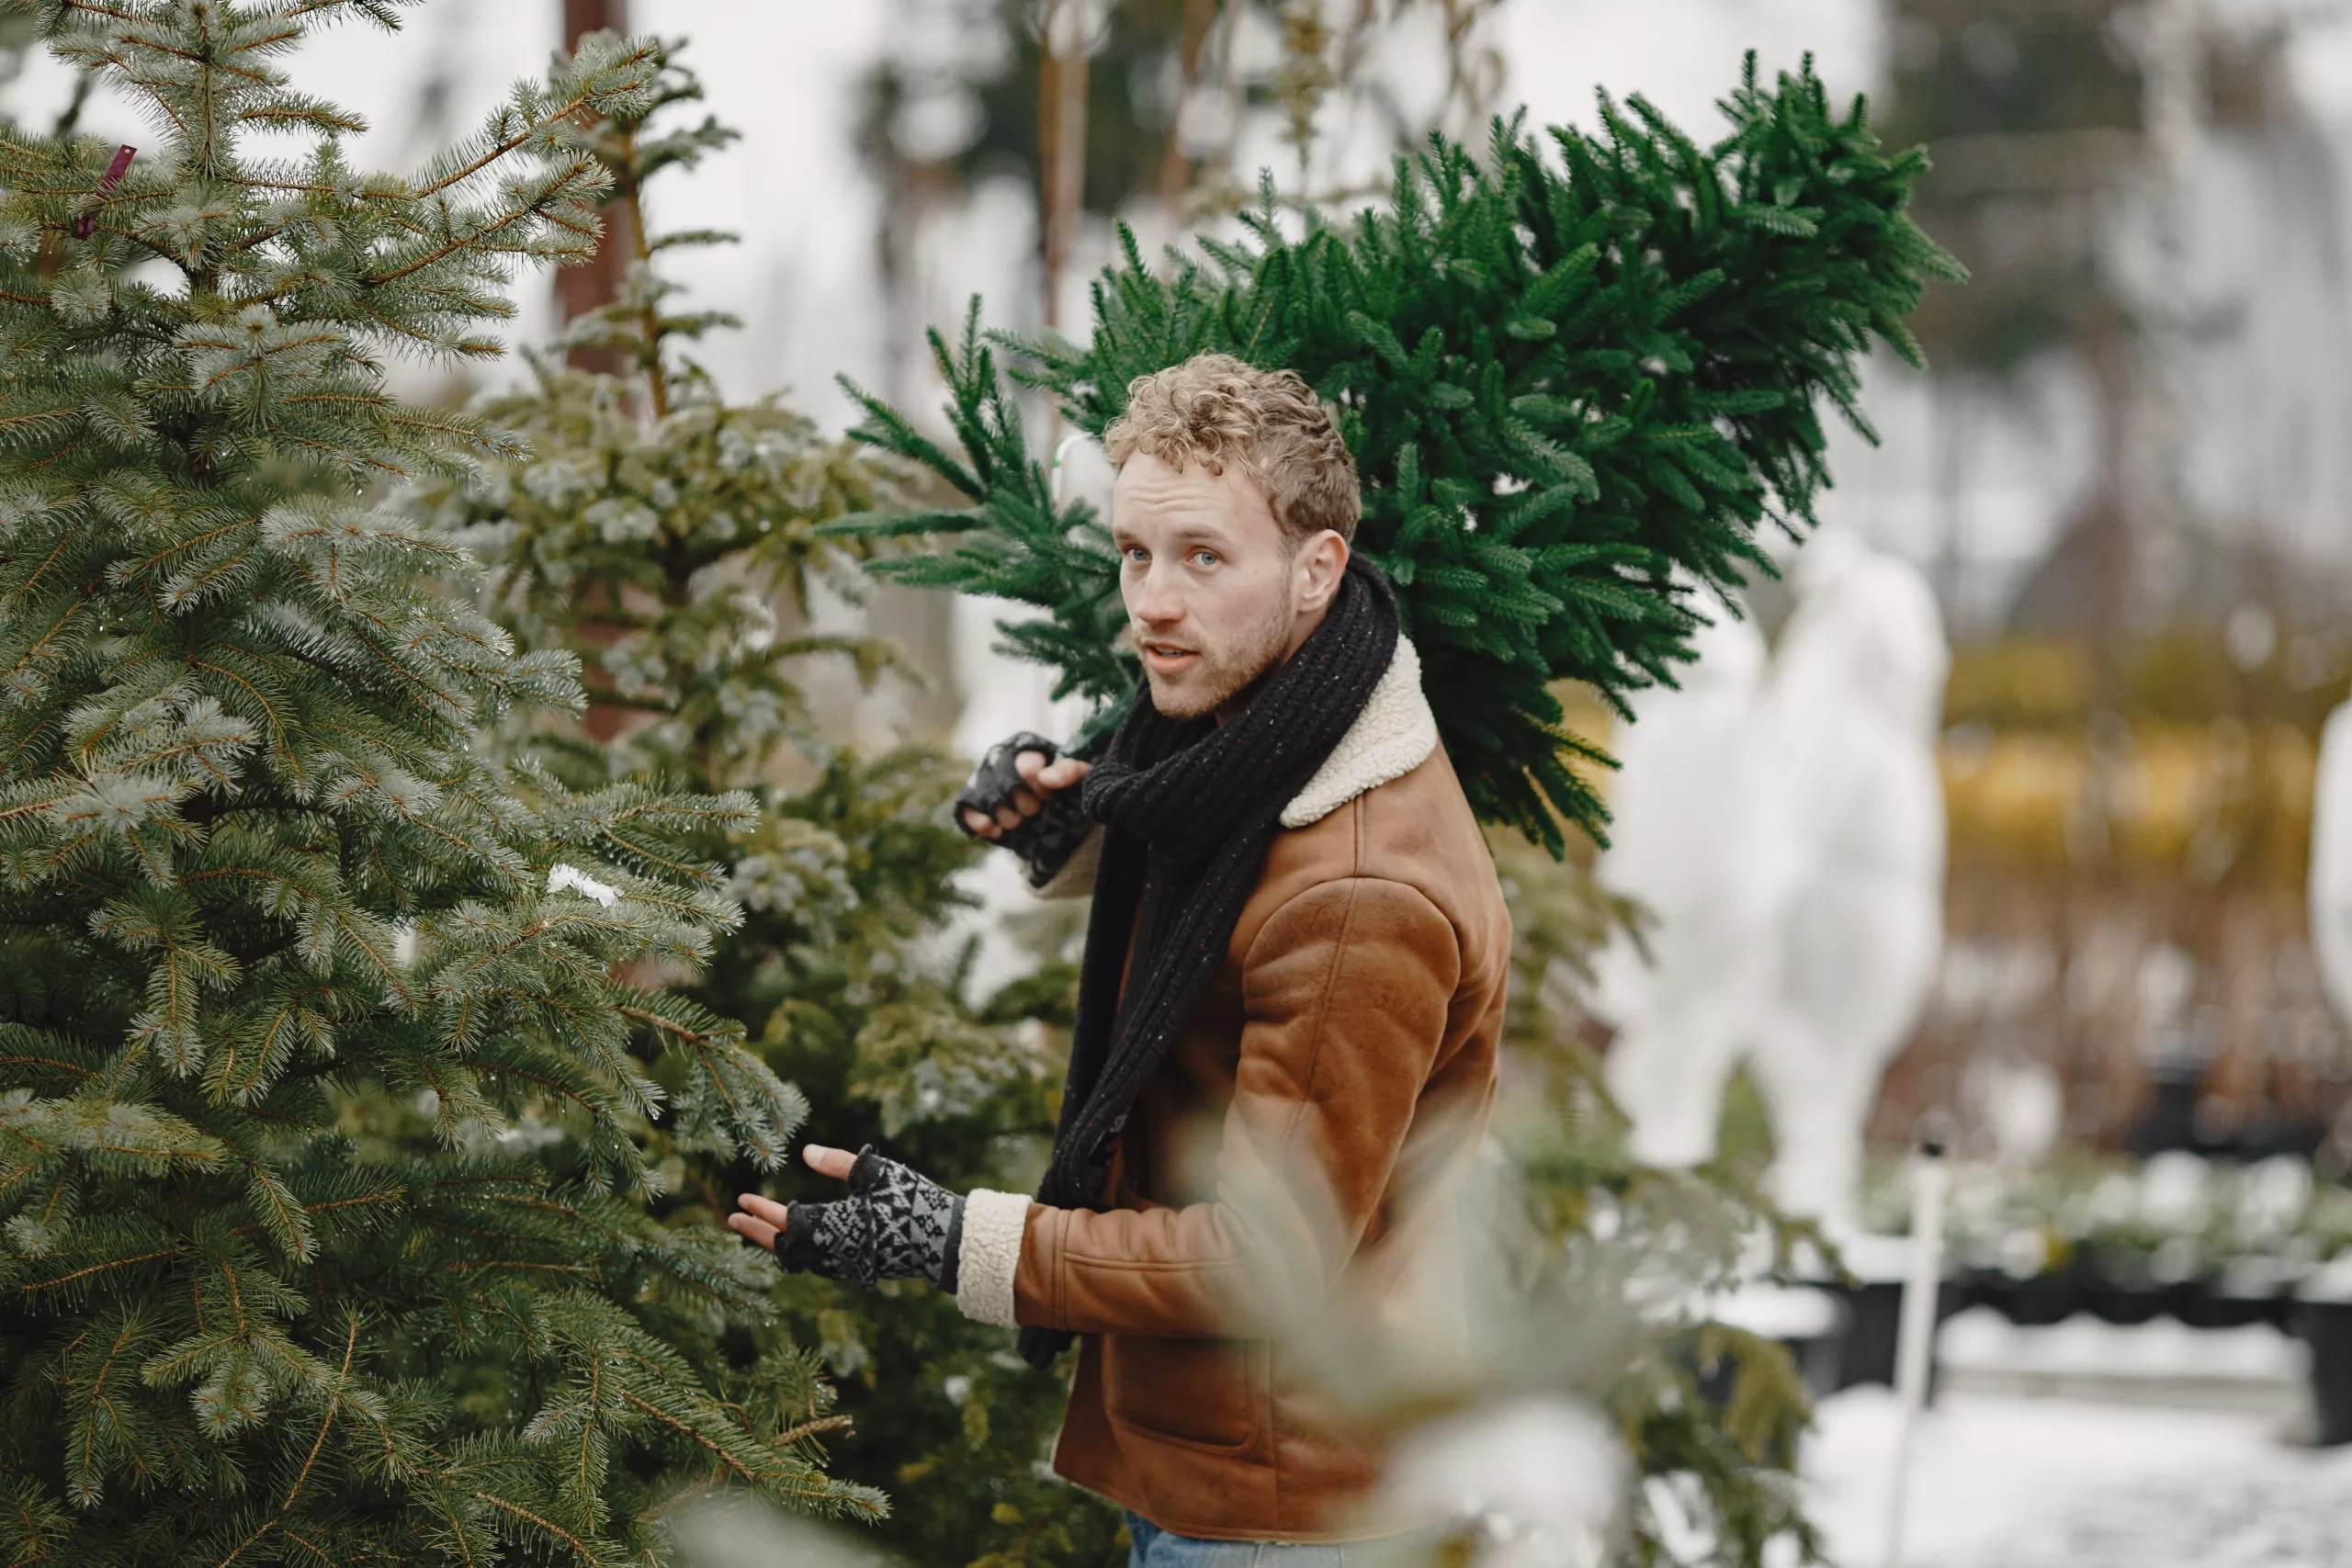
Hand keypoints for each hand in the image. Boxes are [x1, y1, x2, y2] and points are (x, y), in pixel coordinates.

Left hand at [731, 1143, 963, 1289]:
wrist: (942, 1241)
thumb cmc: (910, 1200)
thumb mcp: (876, 1172)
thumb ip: (838, 1163)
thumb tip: (805, 1153)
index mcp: (832, 1224)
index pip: (784, 1220)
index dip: (760, 1210)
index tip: (741, 1199)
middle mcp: (831, 1250)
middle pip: (782, 1246)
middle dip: (756, 1233)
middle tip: (735, 1220)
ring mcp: (843, 1265)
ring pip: (798, 1261)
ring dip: (776, 1246)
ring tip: (762, 1233)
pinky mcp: (857, 1271)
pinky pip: (815, 1267)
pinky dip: (798, 1255)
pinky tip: (799, 1245)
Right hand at [960, 748, 1091, 839]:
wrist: (1051, 815)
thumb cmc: (1066, 789)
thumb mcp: (1080, 778)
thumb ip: (1071, 771)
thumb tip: (1045, 777)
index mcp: (1025, 746)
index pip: (1026, 764)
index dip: (1038, 786)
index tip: (1048, 795)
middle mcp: (1000, 756)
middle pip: (1005, 784)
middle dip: (1025, 804)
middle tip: (1035, 809)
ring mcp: (982, 777)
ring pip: (986, 798)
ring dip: (1007, 817)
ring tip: (1020, 821)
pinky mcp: (971, 799)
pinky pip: (965, 807)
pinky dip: (980, 822)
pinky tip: (996, 831)